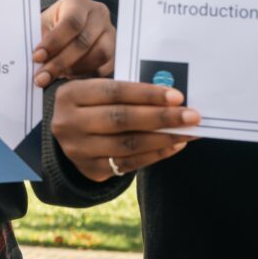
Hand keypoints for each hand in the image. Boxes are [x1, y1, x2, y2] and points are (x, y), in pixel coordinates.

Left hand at [33, 0, 113, 85]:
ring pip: (100, 55)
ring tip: (57, 79)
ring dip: (76, 71)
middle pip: (84, 41)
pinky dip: (87, 76)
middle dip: (60, 63)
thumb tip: (34, 61)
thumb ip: (38, 39)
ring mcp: (111, 32)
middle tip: (42, 78)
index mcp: (78, 2)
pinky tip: (71, 80)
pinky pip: (106, 67)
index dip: (54, 42)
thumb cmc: (51, 25)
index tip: (37, 57)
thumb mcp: (42, 25)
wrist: (67, 26)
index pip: (71, 22)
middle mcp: (99, 14)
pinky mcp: (116, 50)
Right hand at [51, 78, 199, 181]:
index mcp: (70, 94)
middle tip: (192, 115)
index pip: (114, 92)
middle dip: (161, 117)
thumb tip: (170, 96)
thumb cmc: (90, 103)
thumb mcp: (94, 88)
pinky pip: (129, 163)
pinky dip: (156, 154)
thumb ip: (125, 89)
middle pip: (121, 119)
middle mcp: (69, 123)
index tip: (177, 96)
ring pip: (128, 144)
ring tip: (189, 132)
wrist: (66, 133)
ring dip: (163, 138)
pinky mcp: (91, 169)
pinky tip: (175, 145)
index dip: (147, 94)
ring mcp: (78, 149)